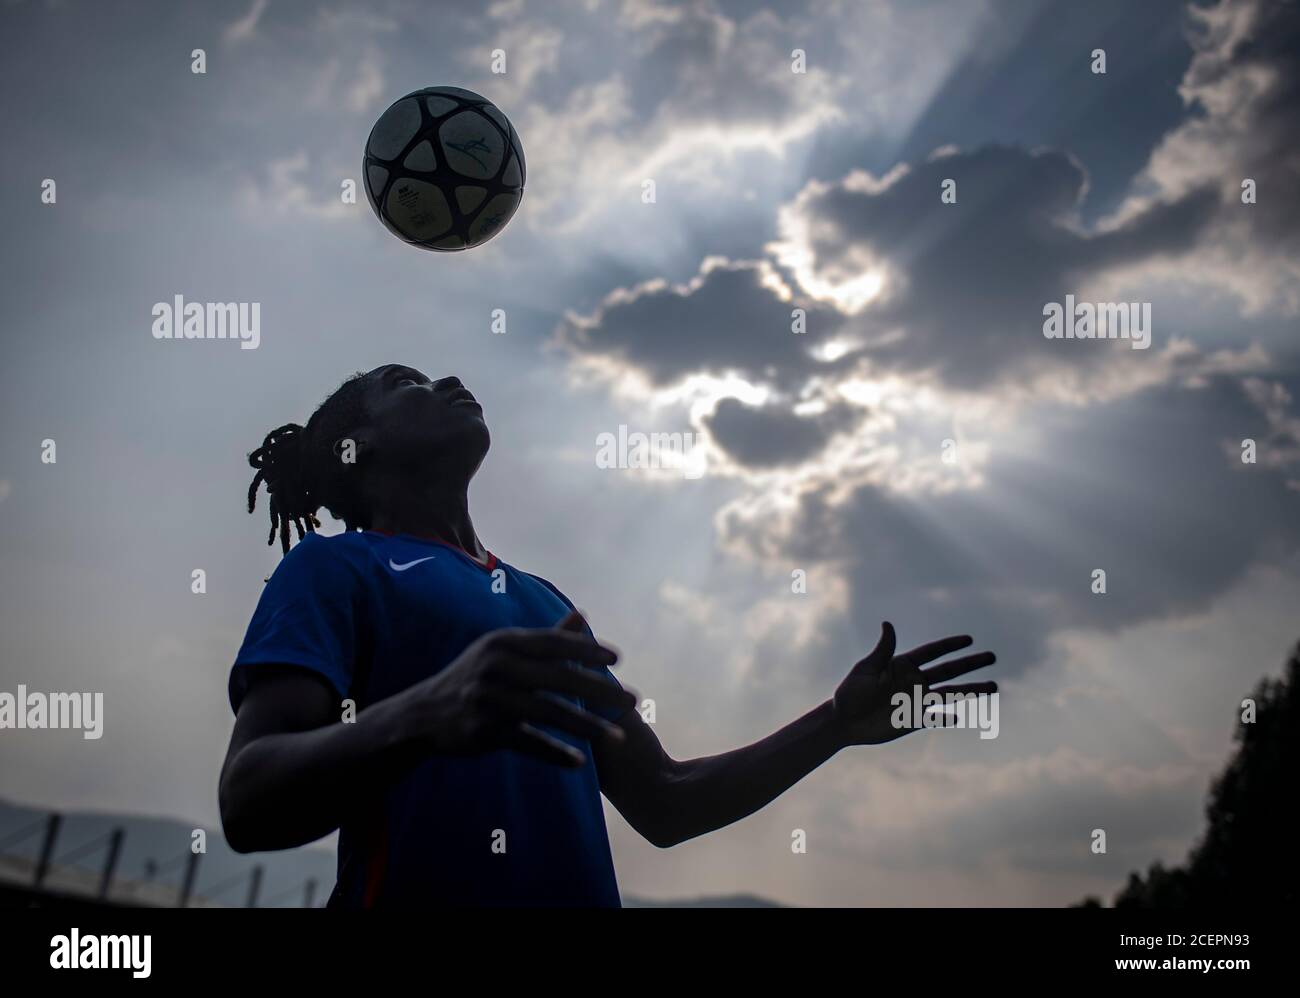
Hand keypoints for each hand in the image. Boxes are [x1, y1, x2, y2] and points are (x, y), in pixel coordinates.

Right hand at [397, 610, 636, 766]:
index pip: (553, 643)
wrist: (425, 713)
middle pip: (558, 678)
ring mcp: (489, 699)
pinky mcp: (484, 730)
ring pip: (548, 713)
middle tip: (632, 700)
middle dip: (599, 689)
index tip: (617, 660)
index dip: (587, 650)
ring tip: (617, 737)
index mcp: (504, 642)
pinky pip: (528, 743)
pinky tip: (580, 761)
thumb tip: (583, 614)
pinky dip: (554, 753)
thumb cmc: (475, 676)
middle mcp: (496, 666)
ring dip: (587, 726)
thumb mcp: (505, 650)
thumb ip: (548, 636)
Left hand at [831, 622, 996, 745]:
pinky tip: (961, 716)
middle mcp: (914, 681)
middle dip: (970, 664)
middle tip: (992, 657)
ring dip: (971, 690)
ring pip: (949, 693)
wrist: (843, 722)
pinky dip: (947, 717)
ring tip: (994, 687)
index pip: (932, 652)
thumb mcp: (866, 670)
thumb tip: (888, 623)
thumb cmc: (850, 693)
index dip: (950, 646)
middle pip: (948, 671)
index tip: (969, 640)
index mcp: (903, 665)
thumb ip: (883, 651)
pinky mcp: (914, 720)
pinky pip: (936, 717)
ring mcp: (916, 701)